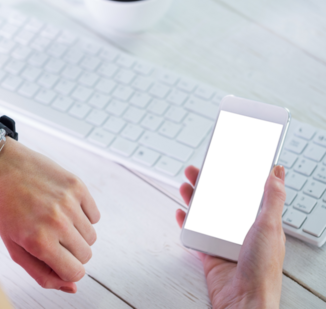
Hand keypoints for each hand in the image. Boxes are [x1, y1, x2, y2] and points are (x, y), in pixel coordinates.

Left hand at [0, 139, 100, 292]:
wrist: (1, 167)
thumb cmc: (5, 210)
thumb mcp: (14, 248)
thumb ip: (42, 274)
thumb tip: (72, 287)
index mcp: (39, 242)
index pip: (75, 272)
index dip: (67, 269)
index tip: (57, 259)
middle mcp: (57, 222)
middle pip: (86, 255)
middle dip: (71, 251)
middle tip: (52, 237)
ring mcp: (69, 202)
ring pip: (91, 236)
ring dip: (76, 233)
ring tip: (54, 220)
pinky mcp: (76, 185)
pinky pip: (95, 215)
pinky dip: (83, 215)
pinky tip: (63, 207)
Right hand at [176, 165, 285, 308]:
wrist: (244, 301)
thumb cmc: (262, 270)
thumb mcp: (269, 226)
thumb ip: (272, 198)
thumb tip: (277, 173)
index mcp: (260, 222)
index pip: (245, 192)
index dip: (233, 177)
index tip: (223, 163)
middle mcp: (241, 230)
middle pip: (221, 201)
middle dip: (207, 184)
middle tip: (196, 170)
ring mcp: (224, 241)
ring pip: (205, 214)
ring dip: (194, 199)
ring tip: (185, 185)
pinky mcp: (210, 253)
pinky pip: (194, 234)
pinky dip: (185, 223)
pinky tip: (181, 212)